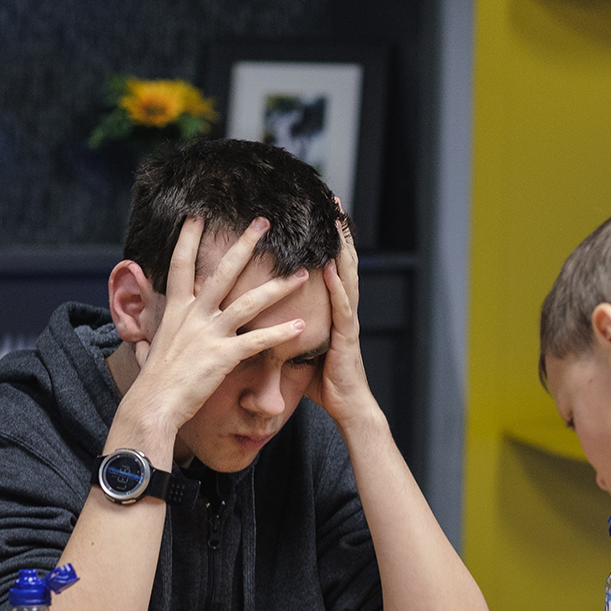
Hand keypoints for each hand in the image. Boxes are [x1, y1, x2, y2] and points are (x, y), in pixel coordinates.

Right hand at [128, 215, 308, 431]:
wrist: (152, 404)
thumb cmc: (153, 382)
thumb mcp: (150, 350)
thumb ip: (153, 338)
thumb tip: (143, 341)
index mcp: (176, 310)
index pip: (181, 265)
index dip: (188, 239)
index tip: (197, 215)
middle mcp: (193, 315)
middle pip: (223, 271)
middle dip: (244, 244)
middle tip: (262, 222)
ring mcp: (209, 334)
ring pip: (250, 302)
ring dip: (279, 287)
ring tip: (303, 273)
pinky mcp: (223, 356)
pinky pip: (258, 341)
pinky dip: (281, 333)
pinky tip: (302, 326)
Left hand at [305, 216, 377, 428]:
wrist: (349, 409)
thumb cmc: (326, 384)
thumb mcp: (301, 351)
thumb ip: (287, 332)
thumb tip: (262, 321)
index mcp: (332, 310)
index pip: (331, 267)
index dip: (328, 239)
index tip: (321, 212)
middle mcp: (343, 310)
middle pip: (342, 263)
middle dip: (339, 232)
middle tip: (333, 201)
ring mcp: (347, 323)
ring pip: (347, 278)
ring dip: (341, 250)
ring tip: (336, 222)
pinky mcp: (346, 339)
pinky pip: (342, 309)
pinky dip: (337, 287)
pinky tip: (329, 269)